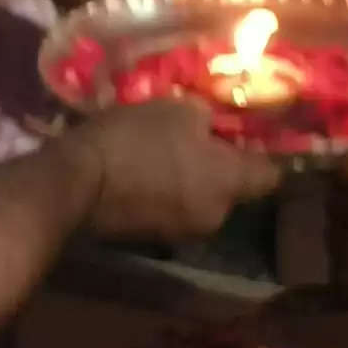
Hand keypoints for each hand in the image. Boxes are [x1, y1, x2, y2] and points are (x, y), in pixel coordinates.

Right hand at [70, 98, 281, 242]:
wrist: (76, 183)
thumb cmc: (135, 140)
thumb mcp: (176, 109)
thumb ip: (206, 118)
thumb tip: (211, 125)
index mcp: (229, 183)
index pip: (270, 175)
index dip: (263, 151)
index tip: (247, 132)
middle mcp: (215, 215)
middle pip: (231, 188)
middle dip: (218, 165)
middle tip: (195, 136)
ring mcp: (182, 231)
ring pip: (200, 199)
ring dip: (189, 179)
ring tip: (162, 151)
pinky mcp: (152, 237)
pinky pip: (171, 208)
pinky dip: (164, 192)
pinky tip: (141, 169)